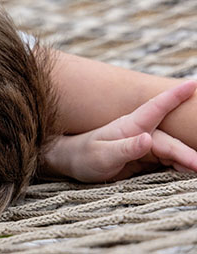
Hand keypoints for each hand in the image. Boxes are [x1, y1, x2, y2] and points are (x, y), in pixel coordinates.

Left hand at [45, 81, 196, 181]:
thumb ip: (125, 148)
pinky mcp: (144, 158)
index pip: (156, 108)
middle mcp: (141, 133)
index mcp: (130, 126)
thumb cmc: (84, 156)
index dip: (175, 95)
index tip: (192, 83)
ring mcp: (144, 146)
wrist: (72, 162)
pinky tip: (186, 173)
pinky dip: (178, 167)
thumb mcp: (102, 155)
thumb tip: (148, 140)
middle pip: (170, 142)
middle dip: (187, 153)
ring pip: (171, 152)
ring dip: (186, 161)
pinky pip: (166, 161)